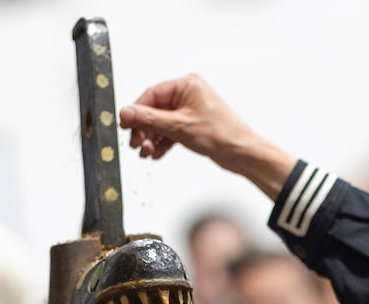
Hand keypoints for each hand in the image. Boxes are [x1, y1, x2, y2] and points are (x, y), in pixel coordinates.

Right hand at [119, 74, 296, 197]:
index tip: (125, 125)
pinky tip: (156, 153)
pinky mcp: (193, 124)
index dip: (136, 111)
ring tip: (147, 152)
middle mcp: (188, 94)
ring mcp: (190, 110)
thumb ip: (149, 119)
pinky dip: (163, 142)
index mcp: (187, 85)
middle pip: (154, 110)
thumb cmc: (221, 134)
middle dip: (144, 129)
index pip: (151, 95)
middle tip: (137, 143)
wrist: (242, 153)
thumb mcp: (178, 126)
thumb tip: (126, 112)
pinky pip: (171, 131)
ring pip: (161, 122)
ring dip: (152, 138)